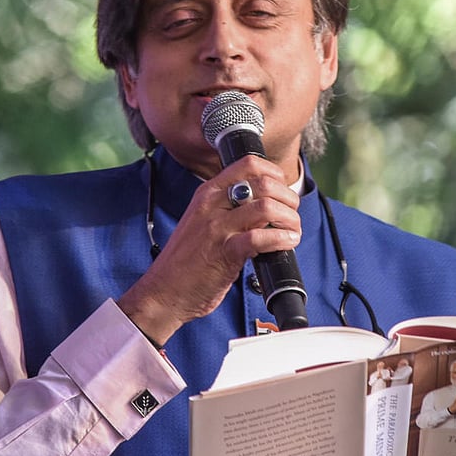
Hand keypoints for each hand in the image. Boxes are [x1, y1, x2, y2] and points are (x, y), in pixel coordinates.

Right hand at [117, 155, 301, 343]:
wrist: (163, 291)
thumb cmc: (186, 261)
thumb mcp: (203, 222)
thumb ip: (230, 210)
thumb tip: (267, 206)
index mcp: (207, 193)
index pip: (248, 164)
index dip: (274, 173)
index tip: (283, 189)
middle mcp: (211, 205)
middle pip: (263, 183)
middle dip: (288, 198)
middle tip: (292, 214)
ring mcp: (217, 228)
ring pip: (266, 208)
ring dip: (289, 219)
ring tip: (292, 231)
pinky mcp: (224, 253)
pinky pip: (260, 237)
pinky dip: (281, 239)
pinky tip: (286, 244)